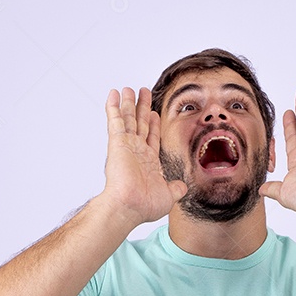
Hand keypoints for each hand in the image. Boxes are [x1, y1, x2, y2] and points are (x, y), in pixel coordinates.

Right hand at [101, 87, 186, 224]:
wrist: (130, 206)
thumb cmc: (145, 205)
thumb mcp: (169, 196)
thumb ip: (176, 188)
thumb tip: (183, 186)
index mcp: (148, 161)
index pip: (151, 137)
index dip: (153, 124)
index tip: (154, 112)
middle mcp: (136, 151)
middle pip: (140, 123)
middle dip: (142, 107)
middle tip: (142, 92)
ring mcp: (126, 146)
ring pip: (128, 118)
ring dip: (128, 103)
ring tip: (128, 89)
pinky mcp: (117, 143)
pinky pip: (116, 120)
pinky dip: (114, 107)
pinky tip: (113, 94)